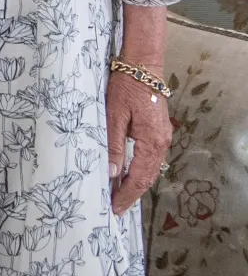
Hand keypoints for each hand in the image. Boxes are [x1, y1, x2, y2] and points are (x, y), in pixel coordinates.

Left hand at [107, 71, 170, 213]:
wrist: (143, 68)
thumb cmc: (125, 89)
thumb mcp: (114, 116)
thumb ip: (114, 145)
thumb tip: (113, 173)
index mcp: (151, 142)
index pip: (139, 178)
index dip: (127, 194)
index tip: (114, 207)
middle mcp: (161, 143)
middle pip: (148, 177)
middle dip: (131, 194)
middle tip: (116, 208)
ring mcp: (162, 138)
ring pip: (151, 169)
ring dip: (136, 184)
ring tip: (120, 196)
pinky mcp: (158, 132)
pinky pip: (151, 159)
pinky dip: (140, 171)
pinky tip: (129, 175)